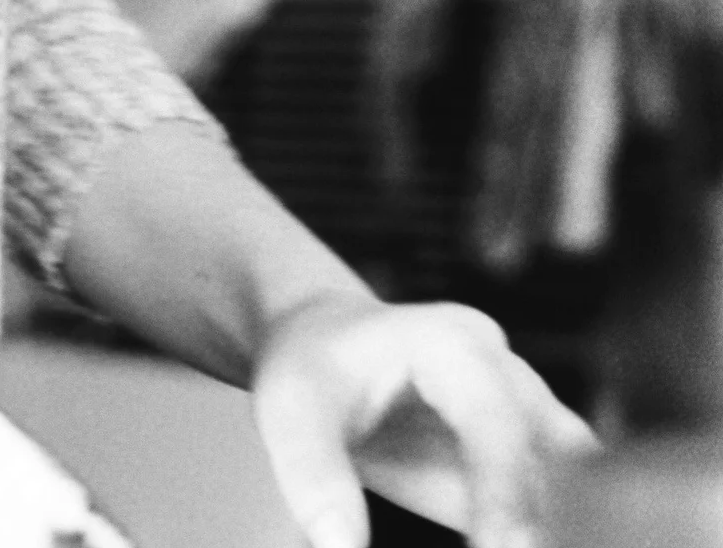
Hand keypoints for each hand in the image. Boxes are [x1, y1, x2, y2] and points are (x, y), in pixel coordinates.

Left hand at [250, 292, 596, 547]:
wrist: (331, 344)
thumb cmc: (312, 369)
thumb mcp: (291, 412)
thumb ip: (317, 477)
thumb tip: (344, 546)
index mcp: (453, 346)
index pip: (498, 428)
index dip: (507, 500)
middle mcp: (507, 373)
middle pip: (561, 457)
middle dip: (557, 524)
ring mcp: (528, 411)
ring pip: (582, 482)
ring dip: (568, 525)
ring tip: (530, 543)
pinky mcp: (530, 453)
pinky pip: (566, 503)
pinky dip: (557, 529)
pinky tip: (530, 542)